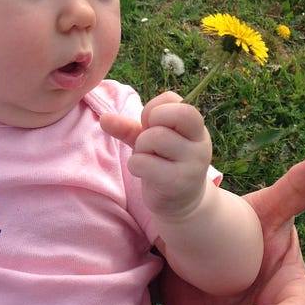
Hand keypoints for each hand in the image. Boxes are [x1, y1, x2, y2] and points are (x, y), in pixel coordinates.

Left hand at [100, 91, 210, 220]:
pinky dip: (135, 165)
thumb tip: (104, 118)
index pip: (173, 100)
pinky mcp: (178, 182)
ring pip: (153, 138)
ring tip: (148, 160)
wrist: (182, 204)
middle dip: (146, 130)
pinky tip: (144, 173)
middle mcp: (200, 143)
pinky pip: (143, 163)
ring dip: (140, 149)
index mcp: (197, 128)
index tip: (152, 126)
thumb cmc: (165, 165)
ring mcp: (192, 164)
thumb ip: (129, 128)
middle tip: (150, 146)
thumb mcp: (150, 142)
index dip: (153, 109)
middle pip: (162, 118)